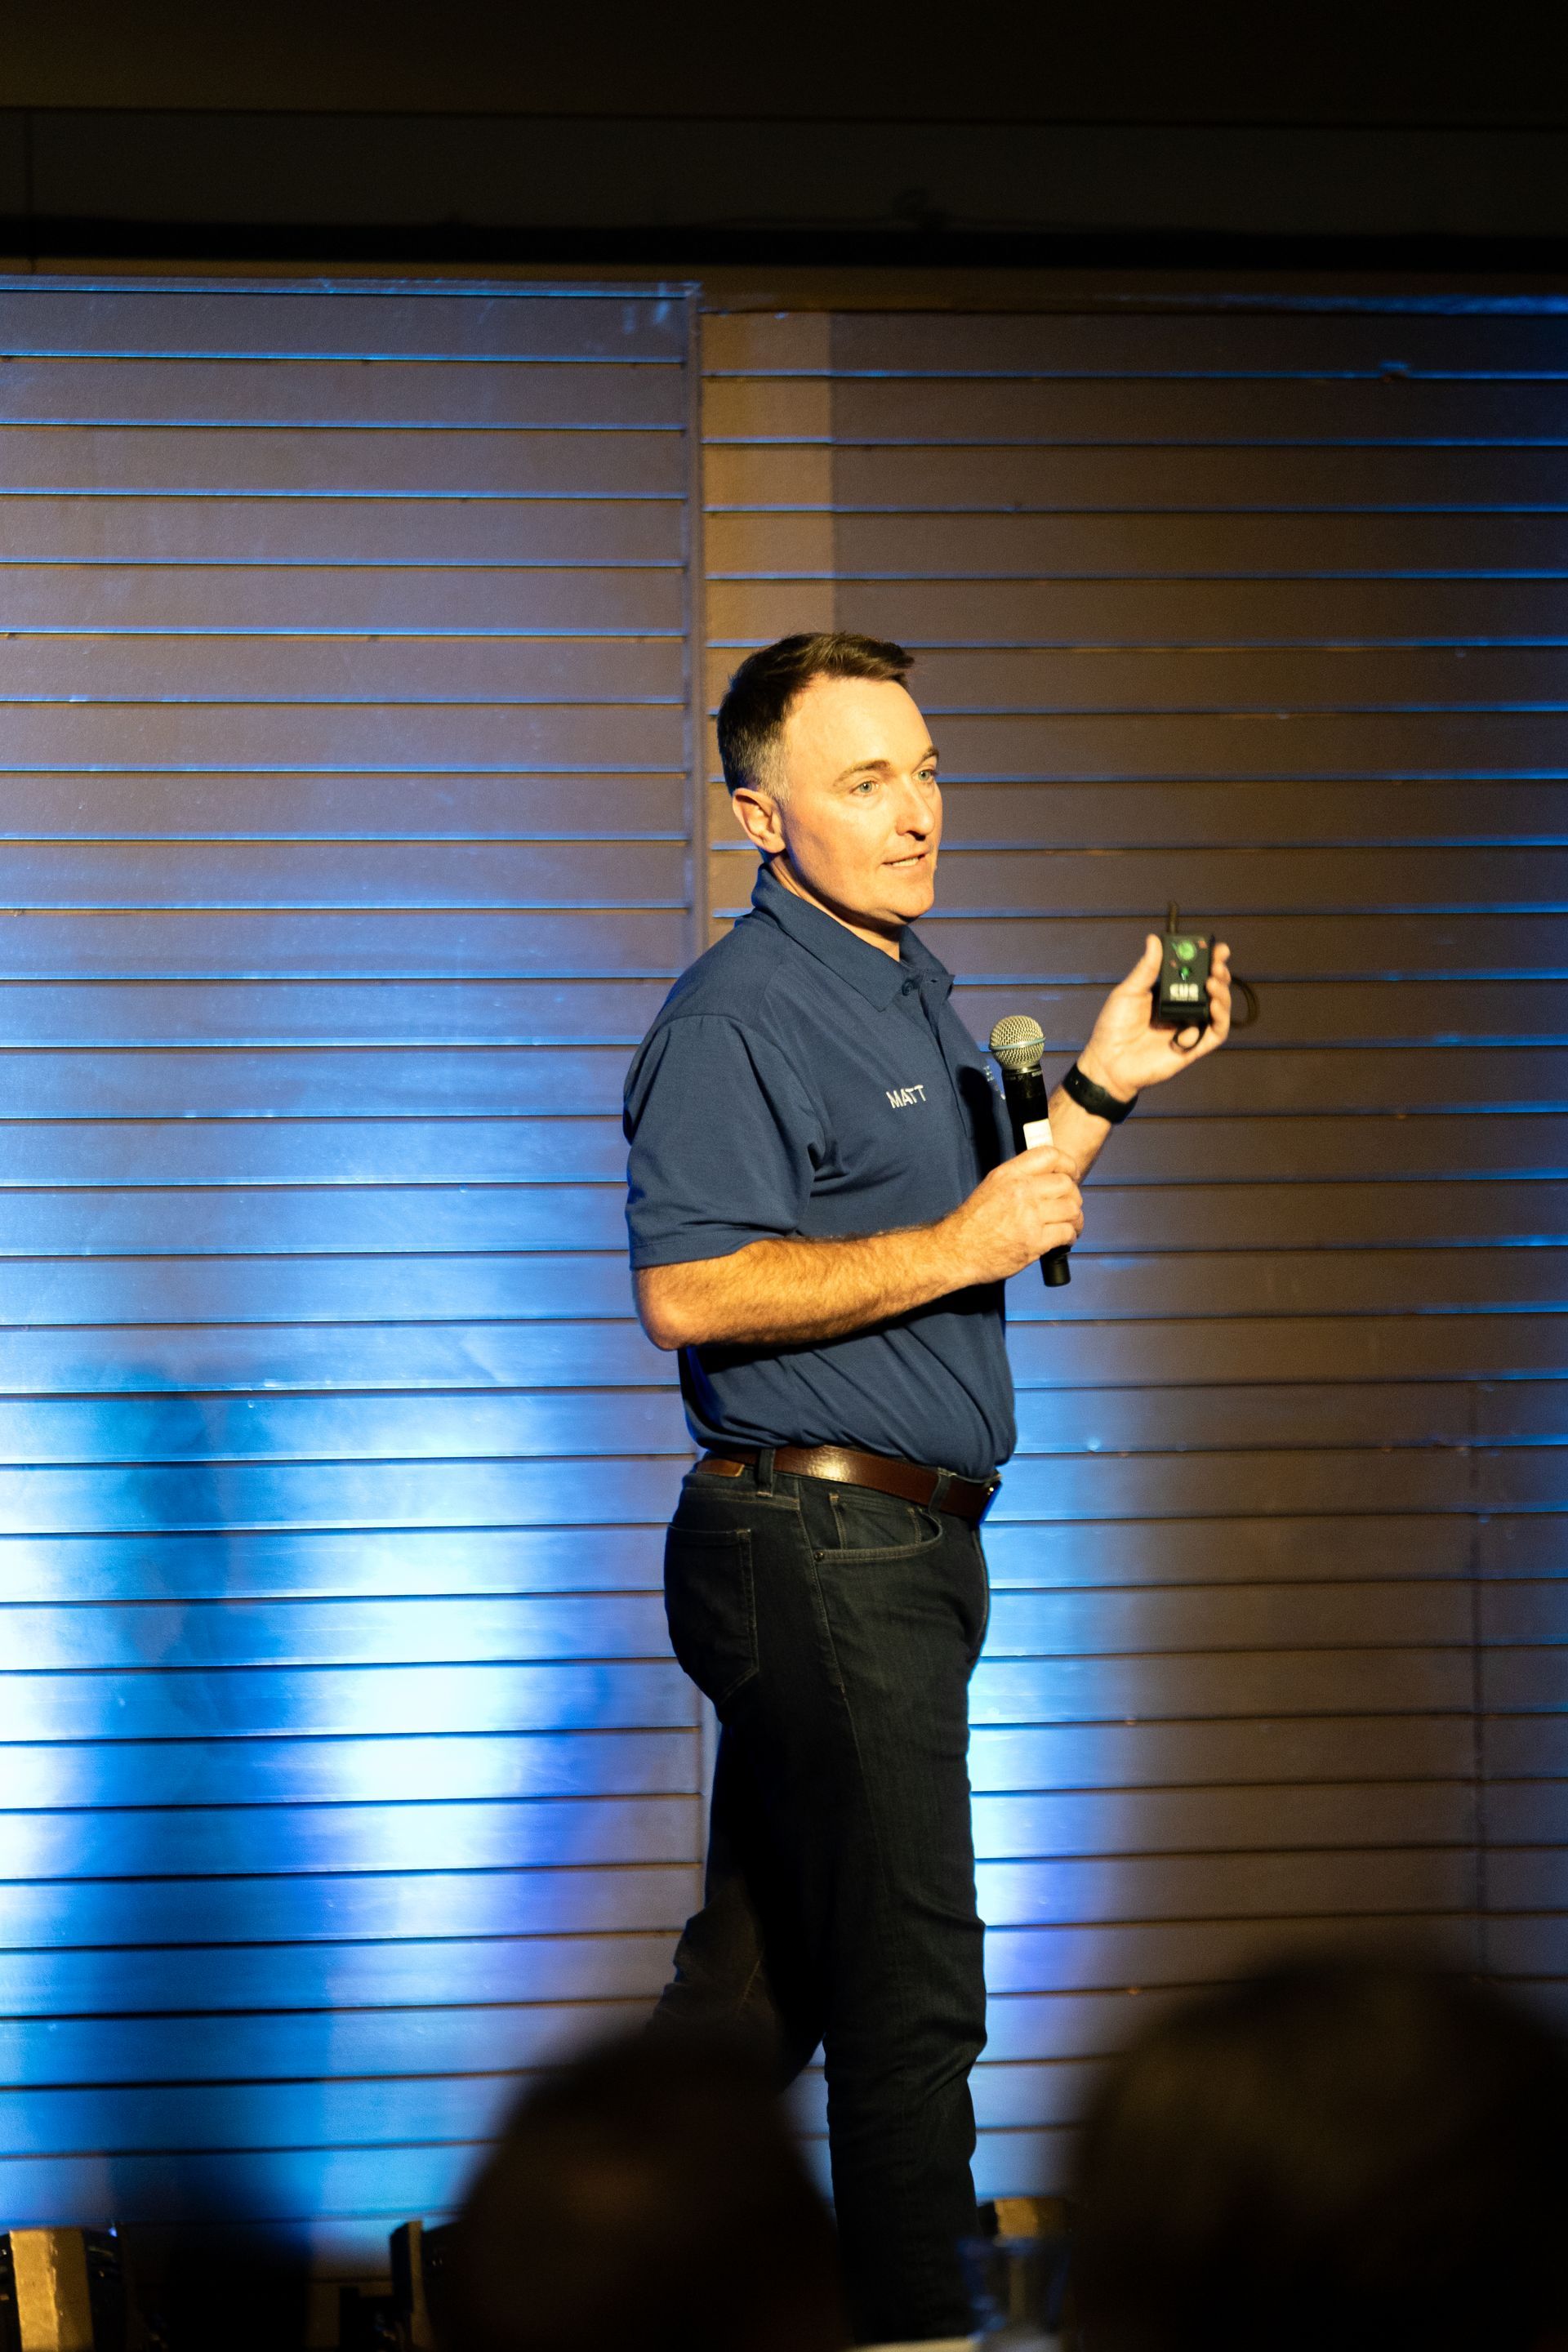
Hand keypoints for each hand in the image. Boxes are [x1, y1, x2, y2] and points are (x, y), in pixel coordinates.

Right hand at [947, 1145, 1083, 1285]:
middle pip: (1066, 1184)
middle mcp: (1021, 1191)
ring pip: (1071, 1209)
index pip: (1050, 1156)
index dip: (1068, 1164)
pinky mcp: (1035, 1241)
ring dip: (1075, 1219)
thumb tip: (1045, 1178)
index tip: (1071, 1174)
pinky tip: (1065, 1239)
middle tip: (1069, 1206)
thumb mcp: (991, 1187)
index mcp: (1009, 1175)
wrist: (957, 1251)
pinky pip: (1067, 1232)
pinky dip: (1071, 1236)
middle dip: (1073, 1196)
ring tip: (1070, 1225)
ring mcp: (1029, 1216)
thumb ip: (1018, 1179)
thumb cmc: (971, 1224)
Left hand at [1077, 934, 1232, 1098]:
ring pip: (1219, 1009)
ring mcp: (1190, 1028)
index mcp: (1168, 993)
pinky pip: (1216, 1033)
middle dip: (1219, 972)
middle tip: (1218, 962)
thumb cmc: (1114, 1027)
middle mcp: (1183, 1008)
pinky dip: (1219, 1019)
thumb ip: (1147, 969)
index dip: (1208, 960)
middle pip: (1211, 988)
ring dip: (1222, 993)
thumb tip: (1154, 940)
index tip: (1215, 947)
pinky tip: (1211, 1007)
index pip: (1195, 972)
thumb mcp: (1129, 992)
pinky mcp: (1194, 1047)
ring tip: (1213, 982)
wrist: (1109, 1061)